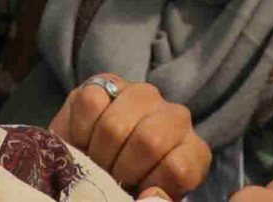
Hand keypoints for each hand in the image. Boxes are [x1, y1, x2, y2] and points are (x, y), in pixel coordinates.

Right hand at [53, 78, 210, 200]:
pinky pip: (90, 101)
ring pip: (115, 124)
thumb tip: (151, 195)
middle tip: (111, 177)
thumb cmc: (124, 191)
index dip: (150, 185)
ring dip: (98, 151)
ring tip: (98, 160)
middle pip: (149, 141)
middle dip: (120, 168)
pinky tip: (85, 139)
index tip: (137, 190)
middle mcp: (175, 118)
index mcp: (192, 155)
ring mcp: (143, 95)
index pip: (178, 168)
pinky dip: (80, 129)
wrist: (86, 173)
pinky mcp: (107, 82)